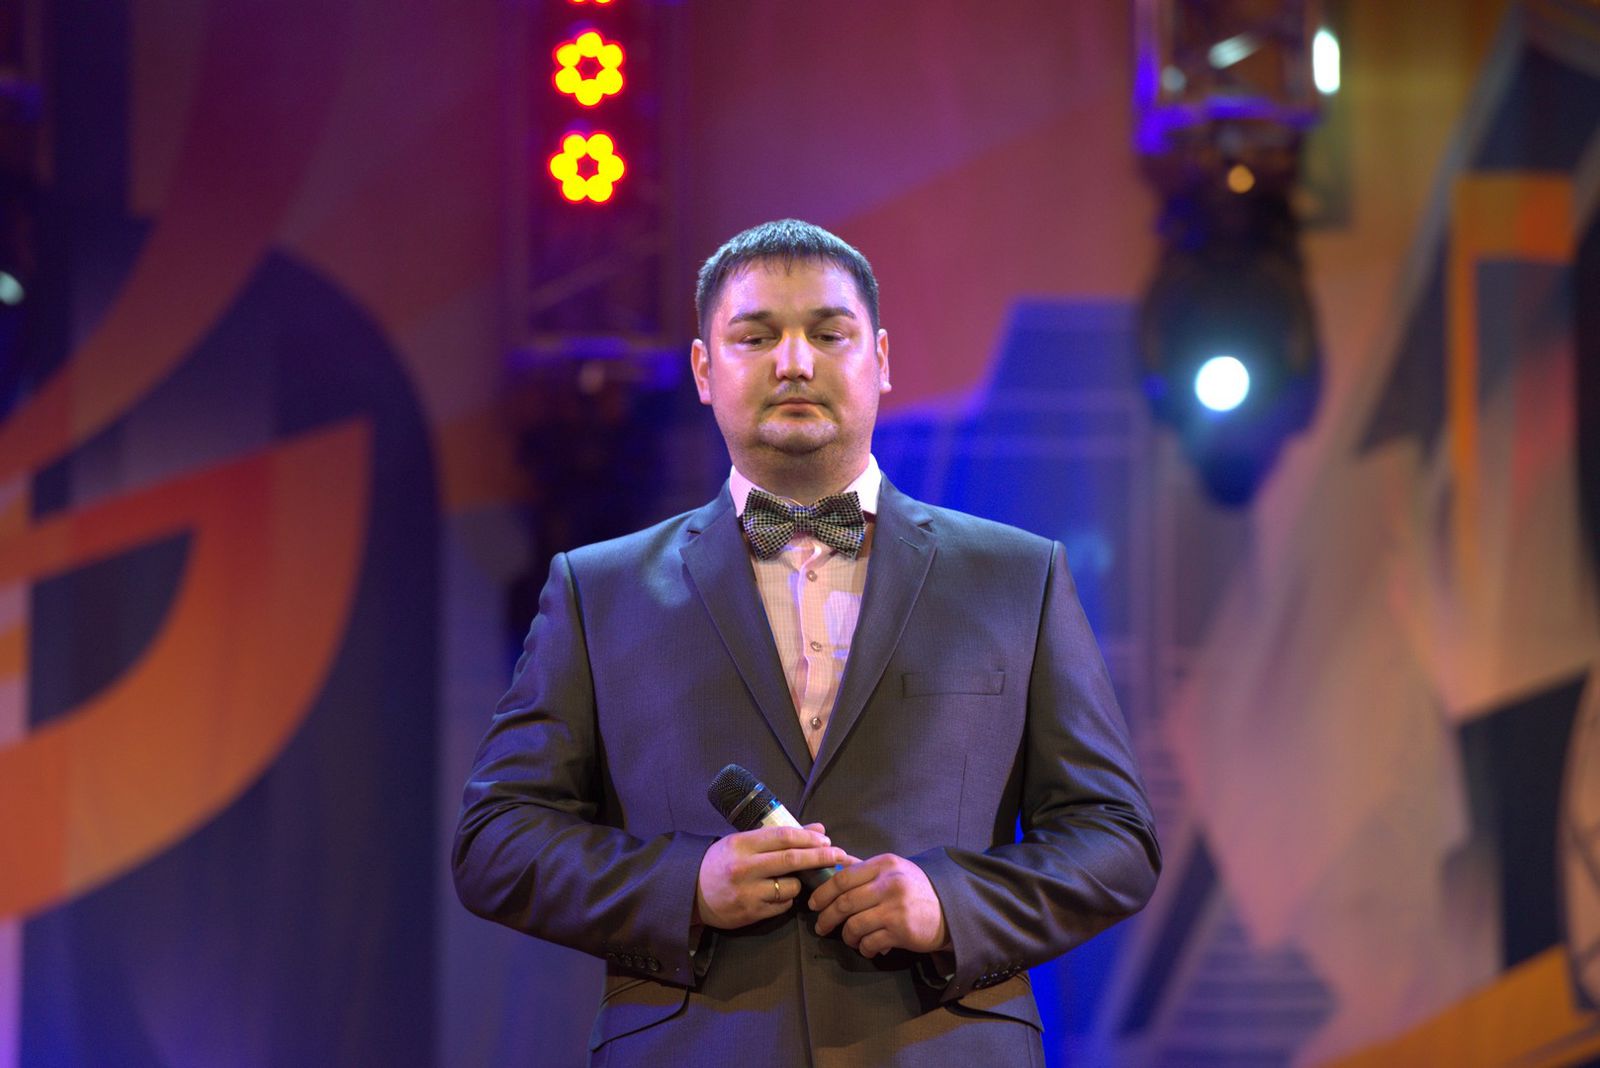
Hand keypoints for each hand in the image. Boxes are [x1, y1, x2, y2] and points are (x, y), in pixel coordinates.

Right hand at [694, 823, 849, 929]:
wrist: (691, 892)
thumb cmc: (721, 862)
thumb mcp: (744, 842)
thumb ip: (779, 836)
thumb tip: (818, 828)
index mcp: (742, 844)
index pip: (783, 837)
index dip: (809, 837)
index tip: (827, 839)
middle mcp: (744, 868)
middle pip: (792, 860)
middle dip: (820, 856)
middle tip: (839, 854)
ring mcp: (747, 892)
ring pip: (791, 887)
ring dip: (801, 883)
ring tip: (792, 880)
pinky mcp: (750, 913)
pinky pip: (782, 906)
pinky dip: (788, 899)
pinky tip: (778, 894)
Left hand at [808, 854, 949, 956]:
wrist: (950, 909)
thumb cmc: (915, 889)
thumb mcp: (893, 870)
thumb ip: (864, 868)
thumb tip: (833, 864)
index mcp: (884, 865)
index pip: (843, 877)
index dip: (823, 892)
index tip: (813, 904)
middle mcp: (889, 884)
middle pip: (844, 902)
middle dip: (827, 917)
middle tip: (820, 927)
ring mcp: (895, 908)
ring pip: (854, 925)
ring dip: (846, 936)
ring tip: (849, 938)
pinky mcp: (901, 931)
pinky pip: (870, 942)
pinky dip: (864, 948)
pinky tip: (867, 947)